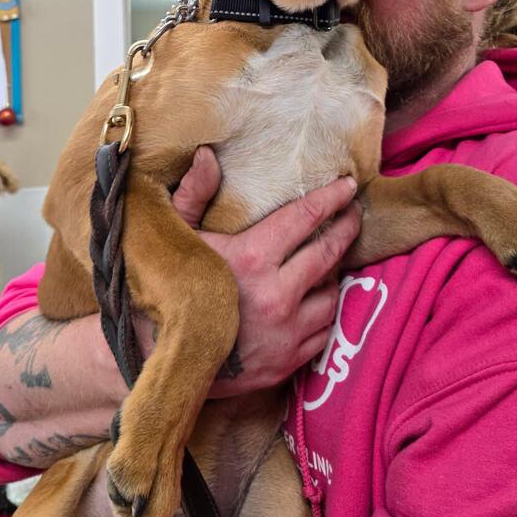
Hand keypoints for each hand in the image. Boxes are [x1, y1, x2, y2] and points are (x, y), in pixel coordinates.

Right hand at [172, 146, 360, 396]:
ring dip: (332, 274)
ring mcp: (286, 333)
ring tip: (330, 257)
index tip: (347, 184)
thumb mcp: (175, 237)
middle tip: (353, 212)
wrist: (163, 361)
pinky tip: (316, 298)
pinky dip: (324, 311)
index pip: (305, 218)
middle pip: (328, 253)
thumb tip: (208, 154)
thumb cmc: (168, 291)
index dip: (330, 198)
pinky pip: (324, 330)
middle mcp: (277, 295)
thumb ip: (193, 194)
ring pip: (331, 294)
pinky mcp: (289, 362)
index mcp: (252, 258)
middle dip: (346, 227)